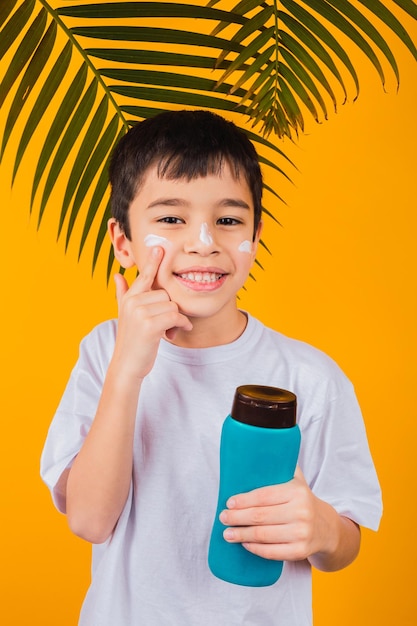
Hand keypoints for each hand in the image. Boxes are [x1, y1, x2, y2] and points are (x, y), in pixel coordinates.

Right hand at [112, 246, 191, 379]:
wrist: (127, 366)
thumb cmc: (131, 341)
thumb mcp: (124, 315)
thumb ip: (122, 294)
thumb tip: (117, 276)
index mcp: (129, 298)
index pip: (144, 277)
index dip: (153, 262)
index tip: (159, 248)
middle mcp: (133, 302)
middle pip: (166, 294)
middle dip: (171, 310)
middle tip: (167, 326)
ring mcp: (140, 312)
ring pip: (172, 305)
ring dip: (177, 320)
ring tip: (169, 332)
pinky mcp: (149, 324)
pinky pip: (175, 316)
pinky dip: (180, 325)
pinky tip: (176, 333)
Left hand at [219, 467, 332, 561]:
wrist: (326, 528)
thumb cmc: (302, 500)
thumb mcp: (297, 480)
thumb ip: (281, 464)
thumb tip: (259, 442)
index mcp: (297, 492)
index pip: (263, 496)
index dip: (243, 500)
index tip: (229, 502)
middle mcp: (301, 512)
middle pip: (260, 516)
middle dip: (237, 517)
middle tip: (223, 517)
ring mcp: (302, 533)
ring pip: (263, 535)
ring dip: (241, 535)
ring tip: (227, 534)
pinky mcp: (300, 551)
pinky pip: (272, 552)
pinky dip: (255, 548)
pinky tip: (244, 544)